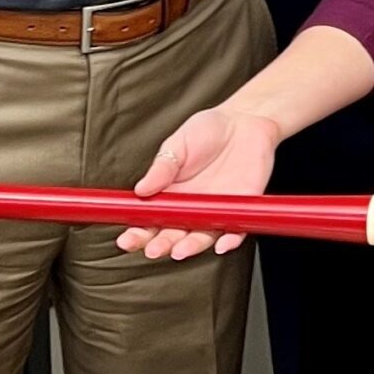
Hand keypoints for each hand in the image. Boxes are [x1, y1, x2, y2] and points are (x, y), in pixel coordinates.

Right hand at [119, 108, 282, 260]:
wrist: (246, 122)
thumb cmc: (209, 130)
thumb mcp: (179, 143)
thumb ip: (162, 168)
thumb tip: (140, 189)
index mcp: (169, 193)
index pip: (149, 219)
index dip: (137, 232)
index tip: (126, 240)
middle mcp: (189, 208)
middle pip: (172, 234)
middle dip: (160, 245)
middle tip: (151, 250)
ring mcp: (214, 211)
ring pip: (201, 238)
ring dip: (189, 247)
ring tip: (178, 251)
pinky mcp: (239, 210)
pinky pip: (235, 232)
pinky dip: (230, 241)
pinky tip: (221, 245)